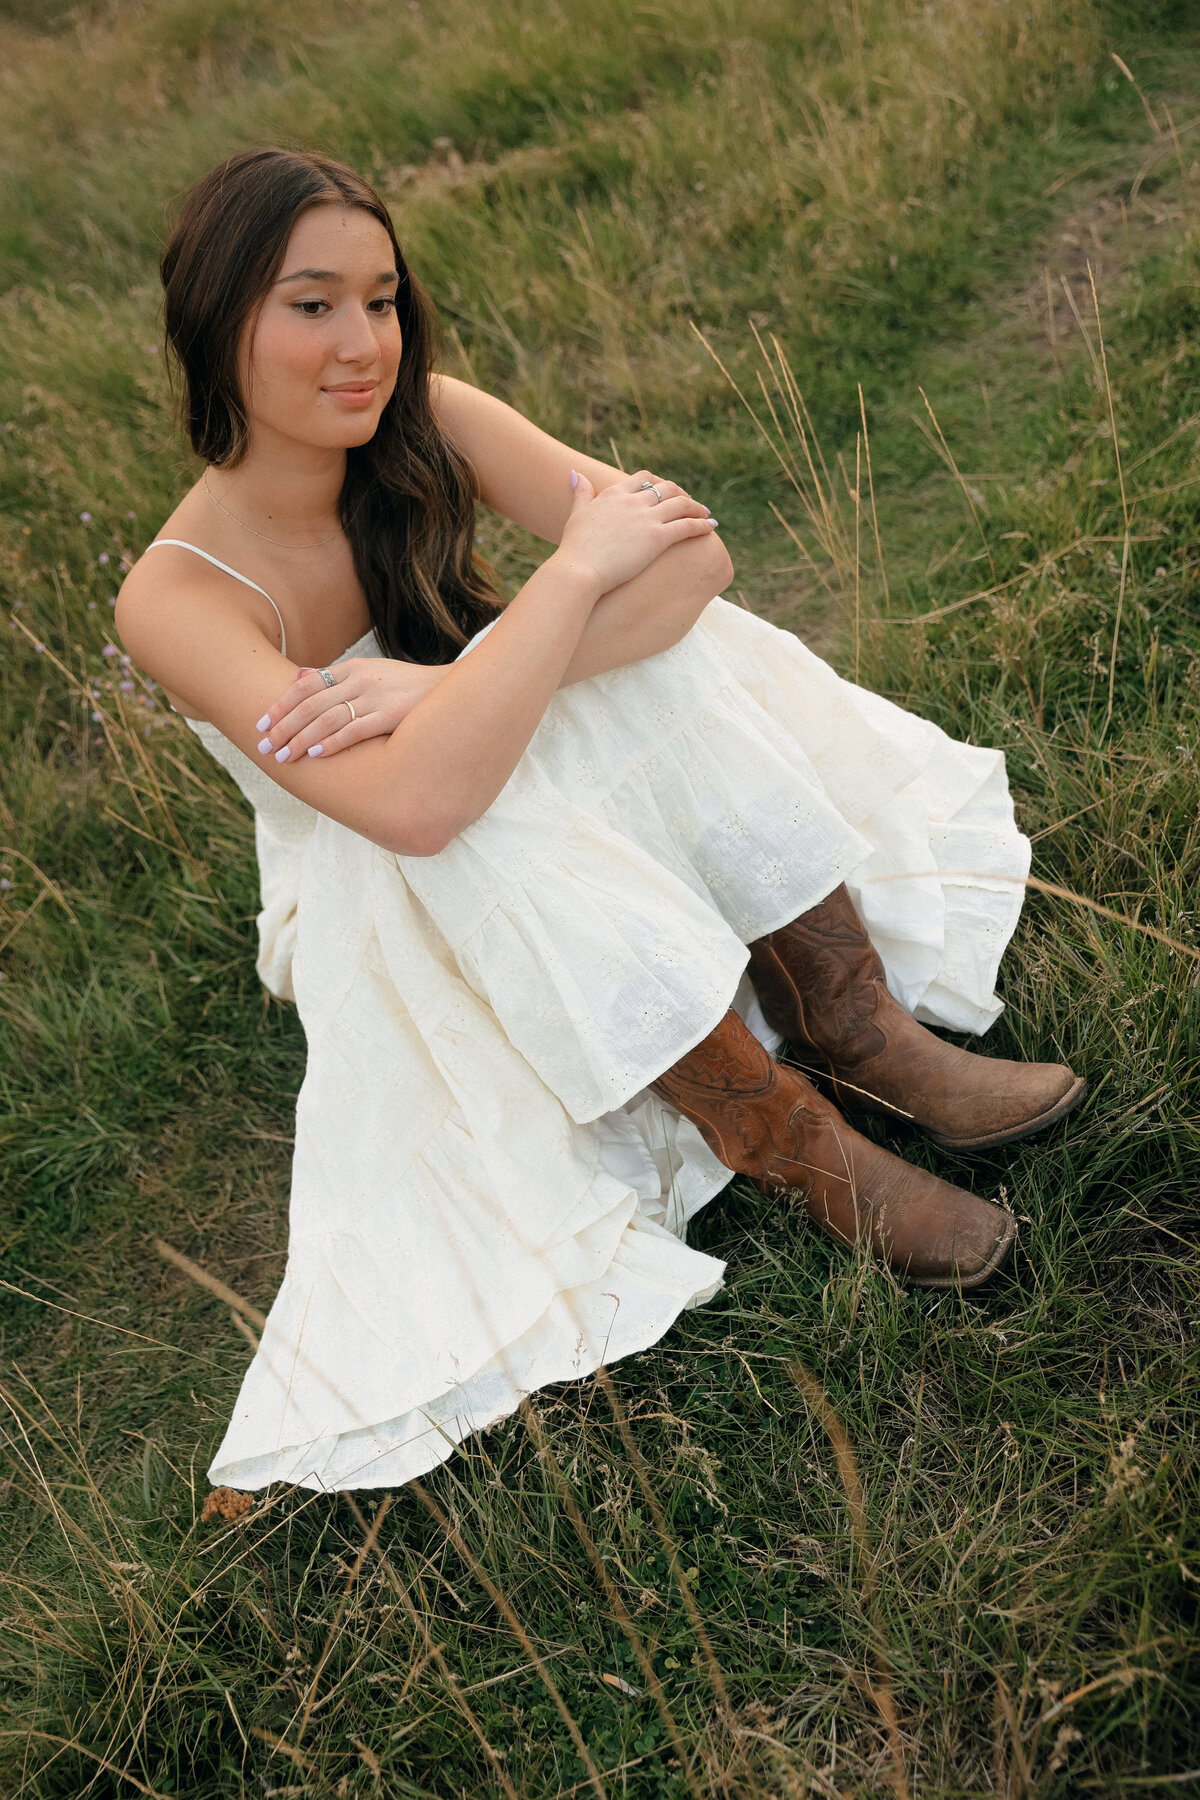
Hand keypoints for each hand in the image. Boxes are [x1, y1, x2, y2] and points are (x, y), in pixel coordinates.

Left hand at [253, 656, 449, 761]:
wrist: (453, 690)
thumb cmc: (408, 687)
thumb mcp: (371, 672)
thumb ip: (335, 675)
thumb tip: (300, 674)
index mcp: (354, 668)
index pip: (307, 685)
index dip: (281, 704)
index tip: (261, 722)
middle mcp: (361, 680)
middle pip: (311, 703)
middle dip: (284, 726)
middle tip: (265, 746)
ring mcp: (376, 697)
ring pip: (327, 718)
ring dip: (301, 739)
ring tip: (283, 756)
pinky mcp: (392, 715)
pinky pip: (354, 730)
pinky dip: (332, 742)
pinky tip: (315, 755)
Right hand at [555, 468, 718, 595]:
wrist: (578, 570)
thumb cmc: (574, 549)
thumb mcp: (576, 514)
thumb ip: (581, 493)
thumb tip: (576, 473)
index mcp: (614, 494)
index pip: (644, 478)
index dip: (659, 483)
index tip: (668, 492)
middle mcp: (633, 501)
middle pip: (667, 488)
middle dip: (682, 493)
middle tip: (692, 504)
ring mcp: (647, 518)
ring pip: (681, 503)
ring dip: (697, 507)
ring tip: (707, 514)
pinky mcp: (657, 538)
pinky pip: (687, 525)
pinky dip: (702, 524)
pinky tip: (711, 527)